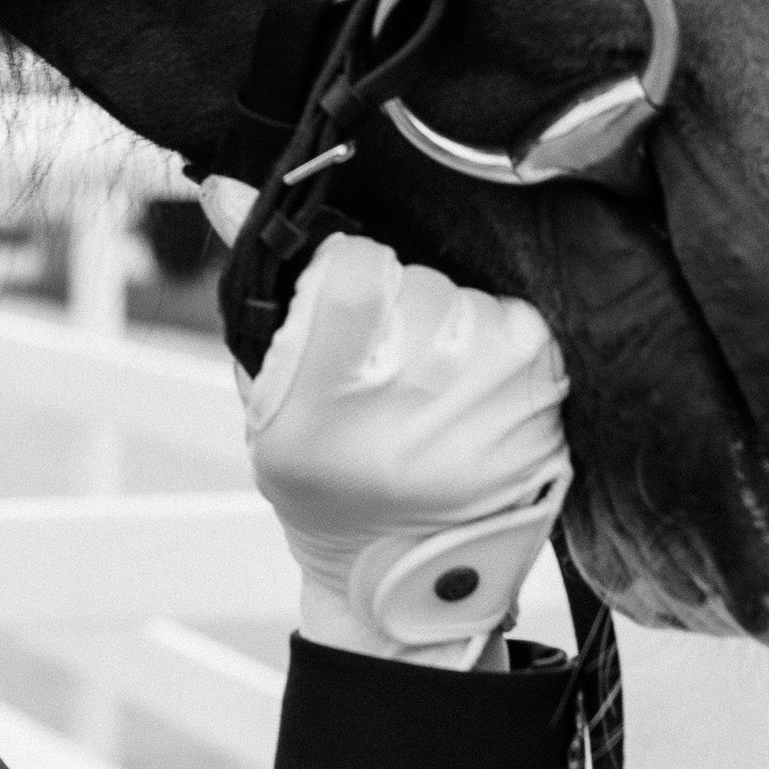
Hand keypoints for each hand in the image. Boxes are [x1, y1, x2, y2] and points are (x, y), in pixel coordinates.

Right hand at [202, 183, 571, 671]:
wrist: (407, 582)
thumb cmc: (325, 486)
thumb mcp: (266, 399)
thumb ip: (258, 286)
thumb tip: (224, 186)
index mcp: (331, 395)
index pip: (355, 264)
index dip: (346, 273)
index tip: (346, 310)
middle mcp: (418, 394)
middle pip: (414, 278)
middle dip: (398, 307)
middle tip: (383, 374)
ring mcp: (490, 400)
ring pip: (466, 298)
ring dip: (449, 330)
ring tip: (428, 395)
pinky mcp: (543, 403)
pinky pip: (514, 325)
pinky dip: (493, 350)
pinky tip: (470, 398)